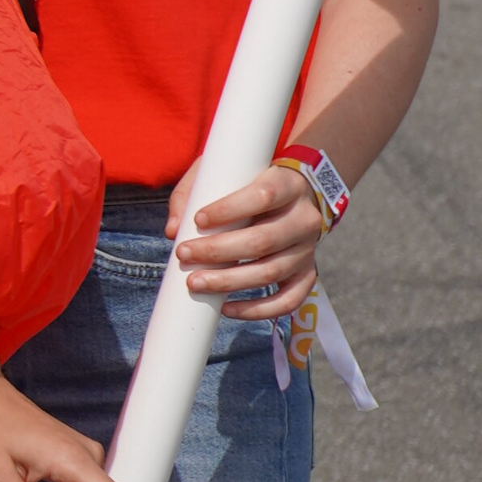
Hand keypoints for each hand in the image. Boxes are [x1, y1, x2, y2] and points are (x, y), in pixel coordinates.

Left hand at [169, 162, 322, 320]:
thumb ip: (195, 193)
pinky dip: (258, 310)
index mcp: (289, 184)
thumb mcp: (223, 171)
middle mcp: (305, 218)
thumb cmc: (248, 180)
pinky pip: (289, 299)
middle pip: (263, 240)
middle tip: (183, 254)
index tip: (198, 219)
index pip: (263, 196)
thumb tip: (173, 231)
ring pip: (272, 271)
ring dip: (229, 282)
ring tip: (195, 283)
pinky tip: (227, 309)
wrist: (292, 193)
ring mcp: (308, 249)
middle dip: (218, 251)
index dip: (229, 209)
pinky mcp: (307, 273)